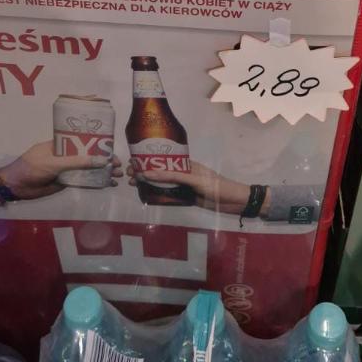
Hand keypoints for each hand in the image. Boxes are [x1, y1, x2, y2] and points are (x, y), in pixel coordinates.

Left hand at [0, 142, 120, 199]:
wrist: (15, 187)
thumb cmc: (32, 167)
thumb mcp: (55, 163)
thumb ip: (77, 162)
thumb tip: (100, 160)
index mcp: (61, 144)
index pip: (84, 140)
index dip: (99, 143)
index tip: (112, 148)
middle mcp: (66, 155)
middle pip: (89, 155)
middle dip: (105, 159)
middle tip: (119, 164)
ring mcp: (66, 169)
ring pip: (88, 169)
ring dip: (102, 172)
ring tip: (118, 176)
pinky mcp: (65, 182)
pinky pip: (83, 181)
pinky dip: (94, 182)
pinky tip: (106, 184)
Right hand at [126, 159, 251, 213]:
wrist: (233, 202)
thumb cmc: (216, 186)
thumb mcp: (193, 179)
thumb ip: (172, 177)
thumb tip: (149, 173)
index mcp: (186, 164)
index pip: (163, 159)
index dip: (148, 160)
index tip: (133, 161)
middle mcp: (183, 173)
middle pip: (160, 171)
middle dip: (144, 171)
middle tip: (128, 175)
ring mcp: (184, 186)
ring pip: (162, 184)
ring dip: (148, 184)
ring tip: (132, 184)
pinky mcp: (186, 199)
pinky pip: (168, 196)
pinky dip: (157, 195)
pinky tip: (145, 196)